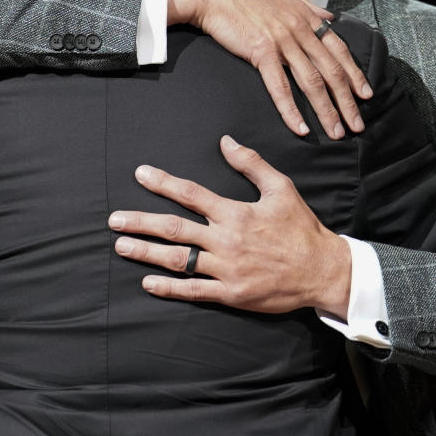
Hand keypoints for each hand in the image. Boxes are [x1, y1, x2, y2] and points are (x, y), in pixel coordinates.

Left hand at [108, 136, 352, 318]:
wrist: (321, 270)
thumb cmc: (301, 229)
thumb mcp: (281, 188)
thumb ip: (252, 164)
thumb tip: (226, 141)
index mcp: (235, 213)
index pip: (191, 194)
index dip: (163, 182)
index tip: (141, 173)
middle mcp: (225, 241)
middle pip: (174, 229)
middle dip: (140, 222)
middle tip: (113, 220)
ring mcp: (225, 269)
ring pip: (177, 259)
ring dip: (146, 253)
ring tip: (121, 246)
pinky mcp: (230, 294)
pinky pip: (193, 291)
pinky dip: (168, 288)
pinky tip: (148, 283)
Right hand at [166, 0, 371, 139]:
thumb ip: (308, 7)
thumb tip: (329, 17)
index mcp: (306, 18)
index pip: (339, 49)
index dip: (355, 74)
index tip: (366, 95)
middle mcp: (300, 30)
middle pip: (332, 71)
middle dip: (347, 101)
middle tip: (357, 125)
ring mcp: (282, 41)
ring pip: (312, 82)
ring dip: (327, 111)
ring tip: (336, 133)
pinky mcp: (261, 52)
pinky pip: (280, 87)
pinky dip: (292, 110)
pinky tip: (301, 128)